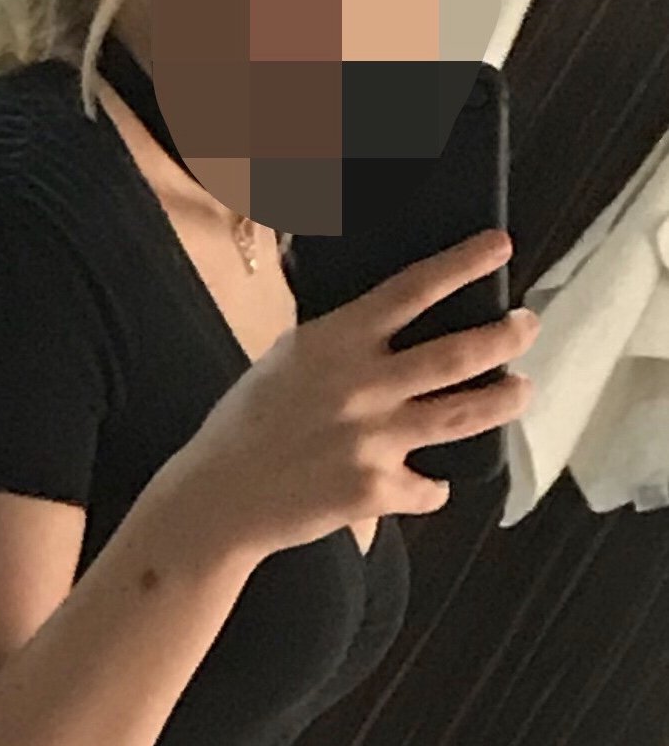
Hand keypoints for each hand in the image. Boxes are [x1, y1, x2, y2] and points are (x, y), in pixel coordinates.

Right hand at [169, 231, 533, 550]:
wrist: (217, 499)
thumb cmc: (245, 424)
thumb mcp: (285, 360)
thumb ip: (336, 340)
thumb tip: (382, 316)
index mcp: (334, 341)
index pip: (412, 290)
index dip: (462, 264)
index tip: (501, 247)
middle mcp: (361, 385)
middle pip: (458, 352)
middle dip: (505, 335)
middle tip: (528, 324)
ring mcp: (373, 438)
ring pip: (465, 413)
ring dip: (505, 399)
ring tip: (521, 390)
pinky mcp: (375, 489)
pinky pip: (428, 486)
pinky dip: (434, 486)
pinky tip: (433, 482)